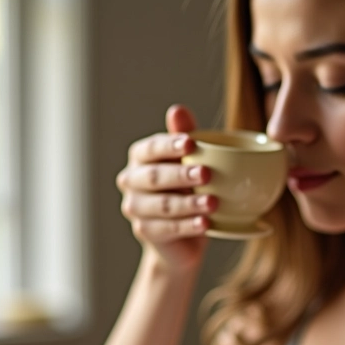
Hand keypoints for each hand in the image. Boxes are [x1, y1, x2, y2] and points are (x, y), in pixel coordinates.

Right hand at [116, 105, 217, 272]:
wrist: (181, 235)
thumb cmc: (186, 187)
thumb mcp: (190, 160)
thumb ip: (184, 136)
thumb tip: (177, 109)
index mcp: (140, 157)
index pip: (151, 148)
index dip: (170, 145)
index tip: (192, 144)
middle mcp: (131, 181)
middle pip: (155, 177)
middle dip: (181, 175)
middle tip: (206, 174)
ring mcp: (135, 208)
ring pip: (163, 205)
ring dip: (189, 203)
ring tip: (213, 203)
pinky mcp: (145, 231)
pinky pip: (168, 228)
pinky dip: (189, 225)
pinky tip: (206, 223)